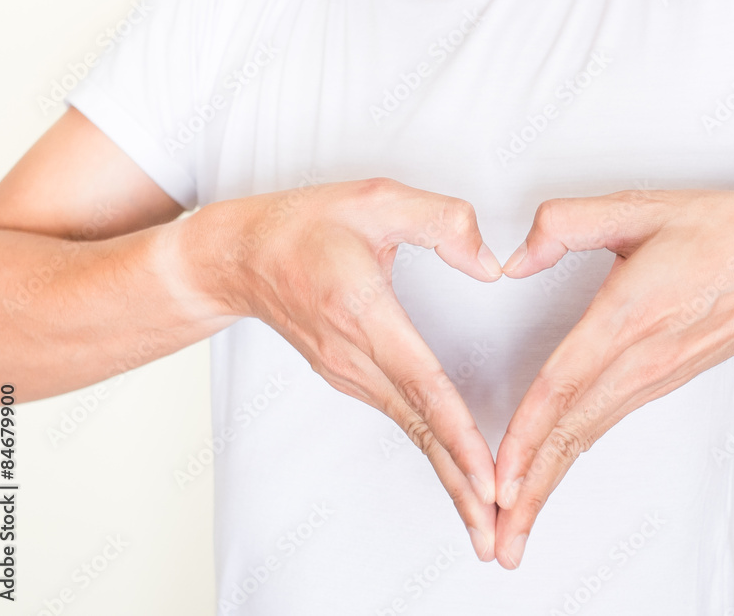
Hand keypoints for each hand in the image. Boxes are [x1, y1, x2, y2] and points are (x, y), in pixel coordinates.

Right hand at [192, 178, 504, 560]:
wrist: (237, 258)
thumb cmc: (301, 227)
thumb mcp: (375, 198)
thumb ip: (441, 221)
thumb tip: (490, 265)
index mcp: (362, 313)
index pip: (421, 384)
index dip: (458, 433)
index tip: (487, 476)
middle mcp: (354, 357)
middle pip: (420, 428)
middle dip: (460, 485)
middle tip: (495, 535)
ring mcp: (348, 373)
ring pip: (412, 432)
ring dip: (450, 479)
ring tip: (485, 522)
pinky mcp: (350, 377)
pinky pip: (402, 419)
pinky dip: (434, 453)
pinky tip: (458, 477)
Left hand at [491, 189, 733, 568]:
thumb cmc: (729, 232)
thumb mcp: (643, 207)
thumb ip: (568, 223)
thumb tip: (516, 259)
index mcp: (631, 314)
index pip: (564, 385)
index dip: (526, 435)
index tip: (499, 479)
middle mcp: (642, 358)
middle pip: (573, 434)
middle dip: (532, 492)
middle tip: (500, 543)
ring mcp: (656, 375)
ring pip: (589, 437)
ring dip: (549, 484)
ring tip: (519, 525)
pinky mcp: (665, 380)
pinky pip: (607, 423)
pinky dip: (573, 455)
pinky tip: (552, 473)